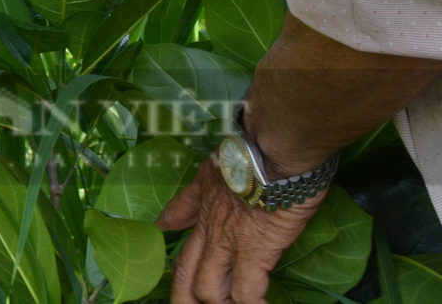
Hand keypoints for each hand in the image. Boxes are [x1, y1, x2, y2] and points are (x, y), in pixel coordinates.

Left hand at [156, 156, 323, 303]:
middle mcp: (209, 229)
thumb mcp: (214, 167)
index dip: (171, 254)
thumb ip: (194, 194)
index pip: (176, 230)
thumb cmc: (252, 154)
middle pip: (185, 274)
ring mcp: (229, 242)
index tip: (169, 263)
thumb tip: (168, 215)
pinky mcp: (255, 251)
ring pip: (208, 289)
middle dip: (184, 298)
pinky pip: (246, 292)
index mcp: (202, 205)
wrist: (273, 152)